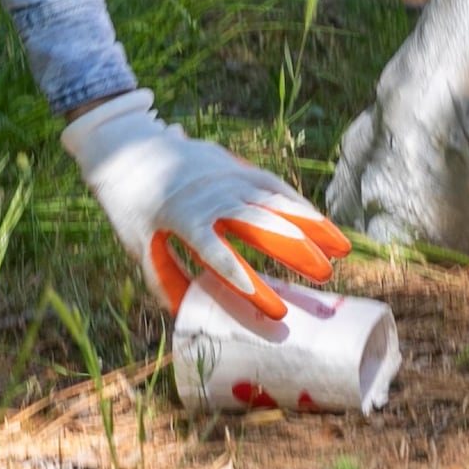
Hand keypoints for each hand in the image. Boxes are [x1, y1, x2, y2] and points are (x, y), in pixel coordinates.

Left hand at [63, 89, 349, 317]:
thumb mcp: (141, 247)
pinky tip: (323, 226)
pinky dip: (300, 205)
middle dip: (294, 250)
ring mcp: (226, 177)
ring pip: (275, 201)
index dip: (247, 283)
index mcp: (182, 219)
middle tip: (324, 276)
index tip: (275, 309)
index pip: (218, 256)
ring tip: (341, 251)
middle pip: (258, 224)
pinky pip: (274, 187)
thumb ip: (170, 282)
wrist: (128, 148)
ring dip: (310, 225)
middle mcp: (210, 196)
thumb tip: (195, 319)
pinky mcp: (236, 167)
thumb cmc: (134, 208)